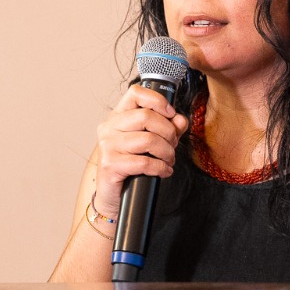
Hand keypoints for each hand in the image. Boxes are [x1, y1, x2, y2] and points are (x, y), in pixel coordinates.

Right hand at [93, 85, 188, 216]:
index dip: (157, 100)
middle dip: (168, 132)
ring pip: (148, 140)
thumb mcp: (151, 144)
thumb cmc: (131, 166)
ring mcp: (108, 146)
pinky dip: (161, 168)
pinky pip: (144, 162)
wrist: (114, 196)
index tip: (171, 113)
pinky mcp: (110, 164)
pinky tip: (164, 171)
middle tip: (173, 145)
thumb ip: (168, 128)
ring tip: (169, 160)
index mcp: (117, 116)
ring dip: (167, 152)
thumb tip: (181, 120)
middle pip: (146, 117)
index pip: (135, 92)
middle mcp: (109, 127)